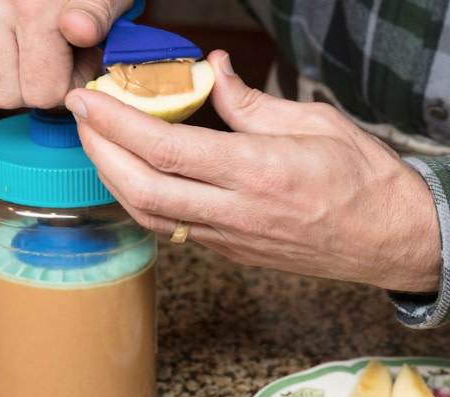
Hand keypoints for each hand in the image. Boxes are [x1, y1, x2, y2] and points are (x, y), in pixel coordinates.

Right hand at [0, 0, 131, 107]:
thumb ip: (98, 14)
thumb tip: (79, 30)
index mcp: (35, 7)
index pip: (42, 92)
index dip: (66, 84)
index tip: (77, 61)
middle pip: (4, 94)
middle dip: (33, 86)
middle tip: (53, 57)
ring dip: (3, 75)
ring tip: (27, 47)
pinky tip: (4, 36)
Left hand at [65, 50, 441, 292]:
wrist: (388, 239)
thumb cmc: (362, 180)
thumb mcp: (315, 122)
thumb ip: (252, 102)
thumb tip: (213, 72)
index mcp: (258, 171)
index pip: (165, 148)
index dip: (115, 123)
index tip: (87, 100)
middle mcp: (236, 211)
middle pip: (142, 188)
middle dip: (99, 151)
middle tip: (81, 118)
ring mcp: (228, 237)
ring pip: (148, 215)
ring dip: (111, 178)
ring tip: (97, 143)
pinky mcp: (228, 250)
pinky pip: (168, 228)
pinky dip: (137, 199)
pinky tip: (129, 175)